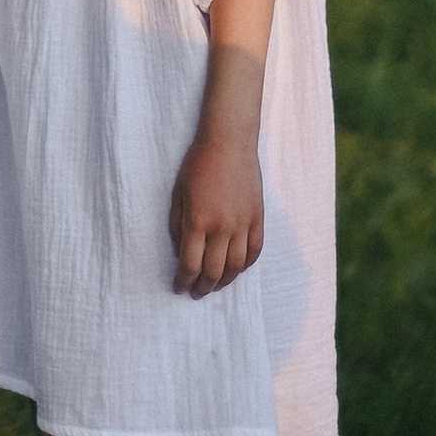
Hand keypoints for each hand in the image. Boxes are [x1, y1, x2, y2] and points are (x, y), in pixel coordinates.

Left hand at [170, 130, 262, 296]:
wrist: (228, 142)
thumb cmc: (197, 165)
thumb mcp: (177, 194)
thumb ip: (177, 226)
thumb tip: (180, 252)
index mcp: (198, 221)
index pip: (190, 265)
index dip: (183, 281)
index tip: (179, 287)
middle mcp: (222, 227)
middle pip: (213, 271)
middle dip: (202, 287)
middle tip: (196, 292)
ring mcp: (243, 224)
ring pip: (236, 266)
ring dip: (224, 281)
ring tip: (215, 286)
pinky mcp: (257, 217)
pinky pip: (255, 250)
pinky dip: (246, 265)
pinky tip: (237, 269)